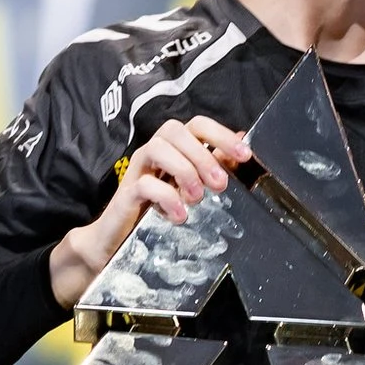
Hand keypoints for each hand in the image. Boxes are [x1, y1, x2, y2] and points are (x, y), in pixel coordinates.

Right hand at [50, 116, 252, 306]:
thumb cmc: (159, 208)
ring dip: (183, 170)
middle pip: (175, 130)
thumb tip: (240, 145)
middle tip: (219, 184)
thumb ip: (213, 165)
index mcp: (174, 147)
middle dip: (202, 154)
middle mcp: (154, 152)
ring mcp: (138, 170)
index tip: (244, 155)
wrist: (120, 238)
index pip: (196, 125)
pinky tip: (179, 214)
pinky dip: (166, 197)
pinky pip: (144, 184)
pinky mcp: (126, 194)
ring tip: (196, 197)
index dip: (221, 136)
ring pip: (156, 148)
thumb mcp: (192, 186)